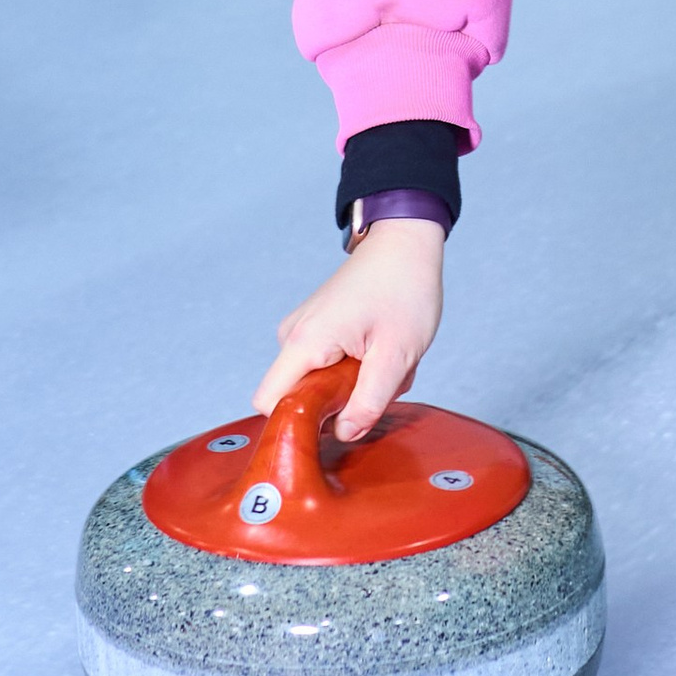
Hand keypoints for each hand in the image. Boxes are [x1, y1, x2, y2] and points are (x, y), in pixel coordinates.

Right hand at [254, 219, 444, 444]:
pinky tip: (379, 350)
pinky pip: (326, 366)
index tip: (334, 422)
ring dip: (353, 384)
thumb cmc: (403, 286)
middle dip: (338, 402)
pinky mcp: (317, 328)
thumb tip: (344, 434)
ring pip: (318, 383)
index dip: (295, 423)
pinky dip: (356, 367)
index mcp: (305, 341)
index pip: (269, 403)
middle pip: (298, 396)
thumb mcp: (396, 354)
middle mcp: (293, 335)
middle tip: (376, 379)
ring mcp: (303, 330)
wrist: (405, 242)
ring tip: (383, 359)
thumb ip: (369, 401)